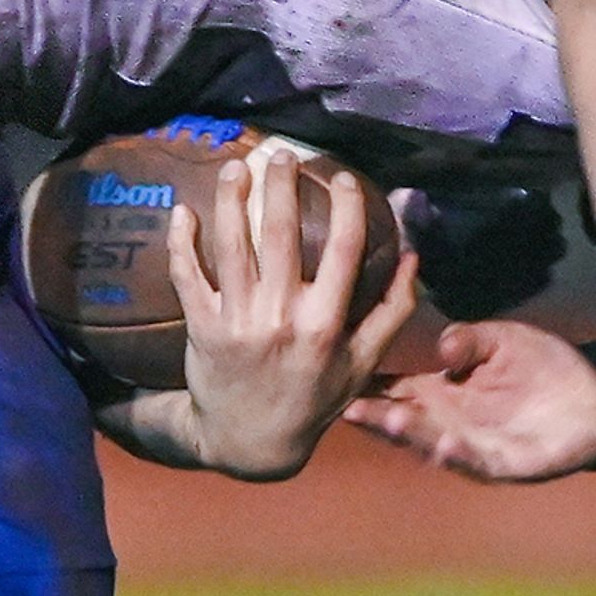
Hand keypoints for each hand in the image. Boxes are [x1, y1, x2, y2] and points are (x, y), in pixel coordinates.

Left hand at [147, 153, 421, 479]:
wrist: (250, 442)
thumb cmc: (312, 399)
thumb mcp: (363, 364)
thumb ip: (392, 312)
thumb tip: (413, 258)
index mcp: (326, 325)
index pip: (342, 251)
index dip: (345, 207)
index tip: (342, 176)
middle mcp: (282, 318)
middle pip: (281, 235)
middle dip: (282, 185)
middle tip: (281, 154)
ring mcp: (238, 321)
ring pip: (232, 246)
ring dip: (232, 199)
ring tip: (236, 167)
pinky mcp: (202, 328)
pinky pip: (187, 276)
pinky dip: (182, 241)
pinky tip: (184, 210)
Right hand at [345, 321, 595, 481]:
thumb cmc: (542, 368)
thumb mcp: (501, 340)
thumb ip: (470, 340)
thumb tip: (443, 347)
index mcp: (440, 392)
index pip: (392, 389)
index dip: (365, 384)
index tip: (332, 373)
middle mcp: (448, 423)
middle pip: (402, 421)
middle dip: (375, 416)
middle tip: (346, 404)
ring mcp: (474, 448)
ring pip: (432, 445)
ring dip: (411, 435)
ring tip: (391, 418)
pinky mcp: (506, 465)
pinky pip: (478, 462)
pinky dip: (460, 455)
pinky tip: (445, 443)